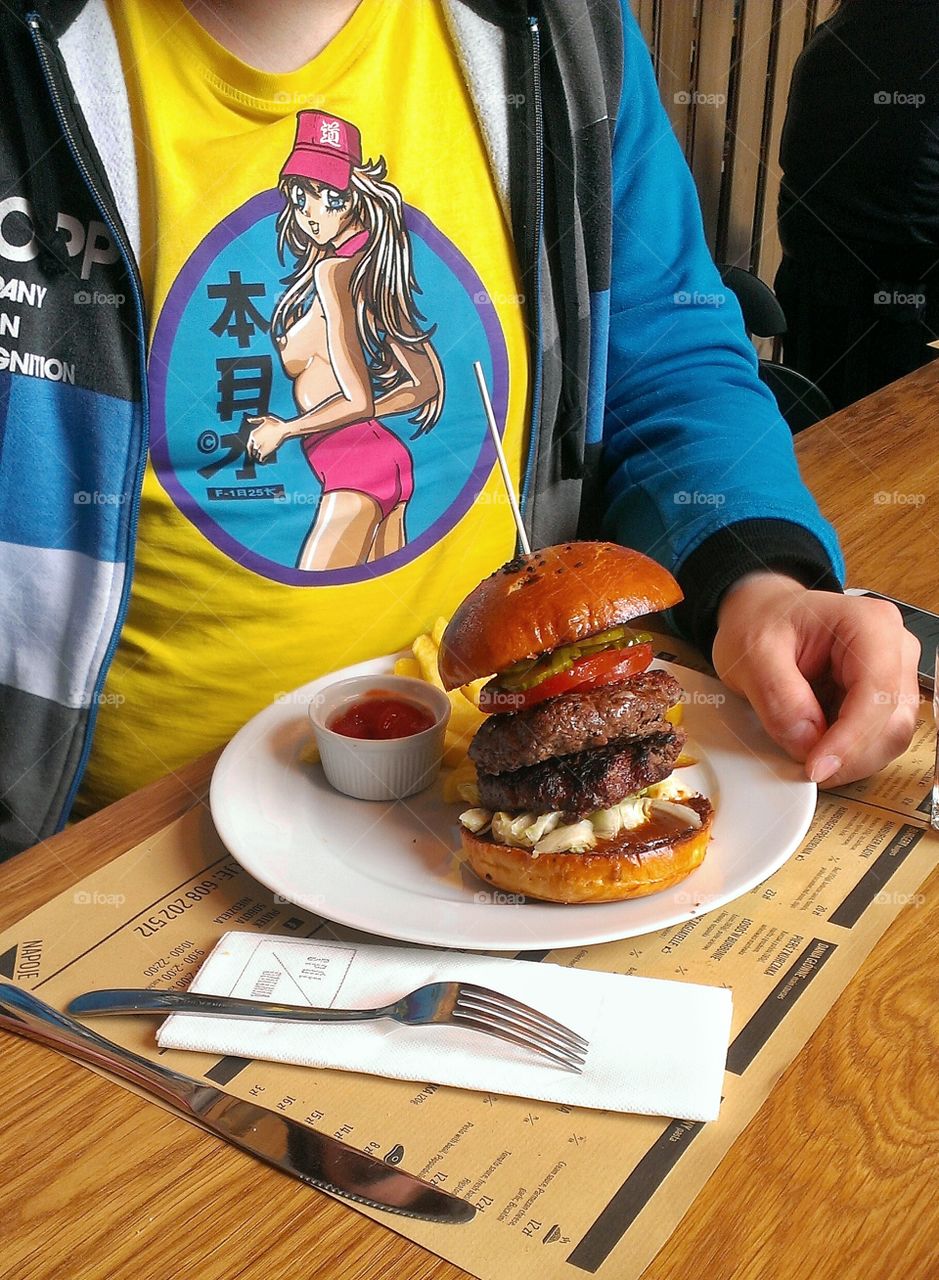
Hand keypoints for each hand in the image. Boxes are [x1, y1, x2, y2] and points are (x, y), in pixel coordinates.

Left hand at [246, 415, 286, 460]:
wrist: (283, 430)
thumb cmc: (276, 423)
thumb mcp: (265, 418)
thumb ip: (255, 420)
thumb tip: (248, 420)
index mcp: (253, 434)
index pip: (248, 445)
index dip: (250, 449)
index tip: (252, 452)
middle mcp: (254, 441)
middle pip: (251, 452)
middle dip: (252, 455)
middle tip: (254, 459)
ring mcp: (259, 448)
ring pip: (255, 457)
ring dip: (257, 459)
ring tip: (259, 461)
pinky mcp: (265, 453)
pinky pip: (261, 460)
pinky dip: (262, 461)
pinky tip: (264, 461)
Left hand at [712, 573, 919, 785]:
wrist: (762, 617)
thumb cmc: (761, 623)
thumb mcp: (752, 654)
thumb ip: (779, 697)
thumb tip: (807, 742)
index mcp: (869, 625)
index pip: (877, 693)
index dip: (850, 740)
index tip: (816, 767)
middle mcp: (894, 648)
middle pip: (892, 723)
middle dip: (849, 755)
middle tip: (804, 766)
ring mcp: (894, 675)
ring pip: (889, 738)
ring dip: (849, 757)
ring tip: (805, 748)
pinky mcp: (884, 699)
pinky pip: (876, 740)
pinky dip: (846, 752)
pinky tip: (817, 742)